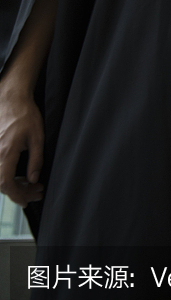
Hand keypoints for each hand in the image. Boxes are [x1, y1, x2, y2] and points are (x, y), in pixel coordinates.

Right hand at [0, 82, 44, 205]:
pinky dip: (8, 175)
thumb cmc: (25, 115)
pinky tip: (21, 175)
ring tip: (31, 184)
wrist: (11, 99)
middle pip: (1, 184)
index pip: (6, 184)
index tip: (28, 200)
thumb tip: (33, 179)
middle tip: (36, 192)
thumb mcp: (38, 137)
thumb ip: (36, 160)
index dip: (17, 195)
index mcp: (5, 153)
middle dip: (19, 192)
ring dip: (14, 184)